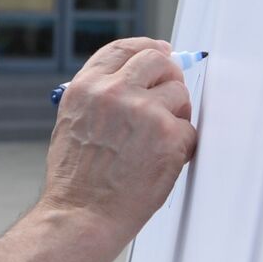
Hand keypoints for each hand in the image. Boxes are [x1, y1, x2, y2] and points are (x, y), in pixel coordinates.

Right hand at [41, 38, 196, 257]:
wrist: (81, 213)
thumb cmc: (76, 178)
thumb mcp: (72, 123)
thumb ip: (100, 97)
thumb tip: (137, 81)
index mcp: (85, 87)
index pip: (122, 49)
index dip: (146, 48)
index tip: (160, 51)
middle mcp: (113, 92)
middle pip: (158, 60)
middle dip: (169, 75)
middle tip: (169, 95)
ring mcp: (143, 111)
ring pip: (180, 94)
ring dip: (175, 116)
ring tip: (154, 143)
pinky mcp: (168, 135)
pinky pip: (190, 130)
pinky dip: (181, 146)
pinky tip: (158, 163)